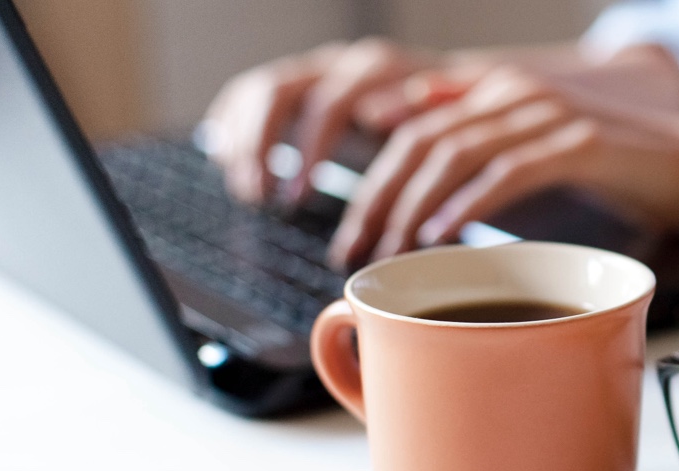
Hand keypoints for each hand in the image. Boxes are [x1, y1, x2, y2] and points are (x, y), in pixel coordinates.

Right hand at [201, 38, 449, 205]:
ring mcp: (313, 72)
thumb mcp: (450, 123)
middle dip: (262, 146)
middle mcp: (338, 64)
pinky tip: (224, 157)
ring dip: (244, 142)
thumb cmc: (454, 123)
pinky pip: (247, 93)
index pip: (327, 102)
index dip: (308, 149)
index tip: (297, 196)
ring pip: (258, 92)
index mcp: (375, 69)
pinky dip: (231, 124)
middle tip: (261, 198)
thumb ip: (426, 111)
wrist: (455, 97)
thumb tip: (389, 111)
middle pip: (279, 92)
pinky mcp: (295, 87)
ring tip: (247, 192)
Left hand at [327, 65, 678, 270]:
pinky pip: (506, 171)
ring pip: (453, 153)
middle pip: (419, 140)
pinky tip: (442, 234)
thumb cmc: (616, 167)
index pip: (410, 125)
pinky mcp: (578, 143)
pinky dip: (467, 204)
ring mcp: (546, 115)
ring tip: (392, 249)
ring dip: (412, 206)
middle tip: (356, 249)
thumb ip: (480, 139)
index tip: (352, 230)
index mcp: (496, 90)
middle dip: (377, 199)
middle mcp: (514, 92)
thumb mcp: (537, 148)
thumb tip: (411, 140)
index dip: (369, 177)